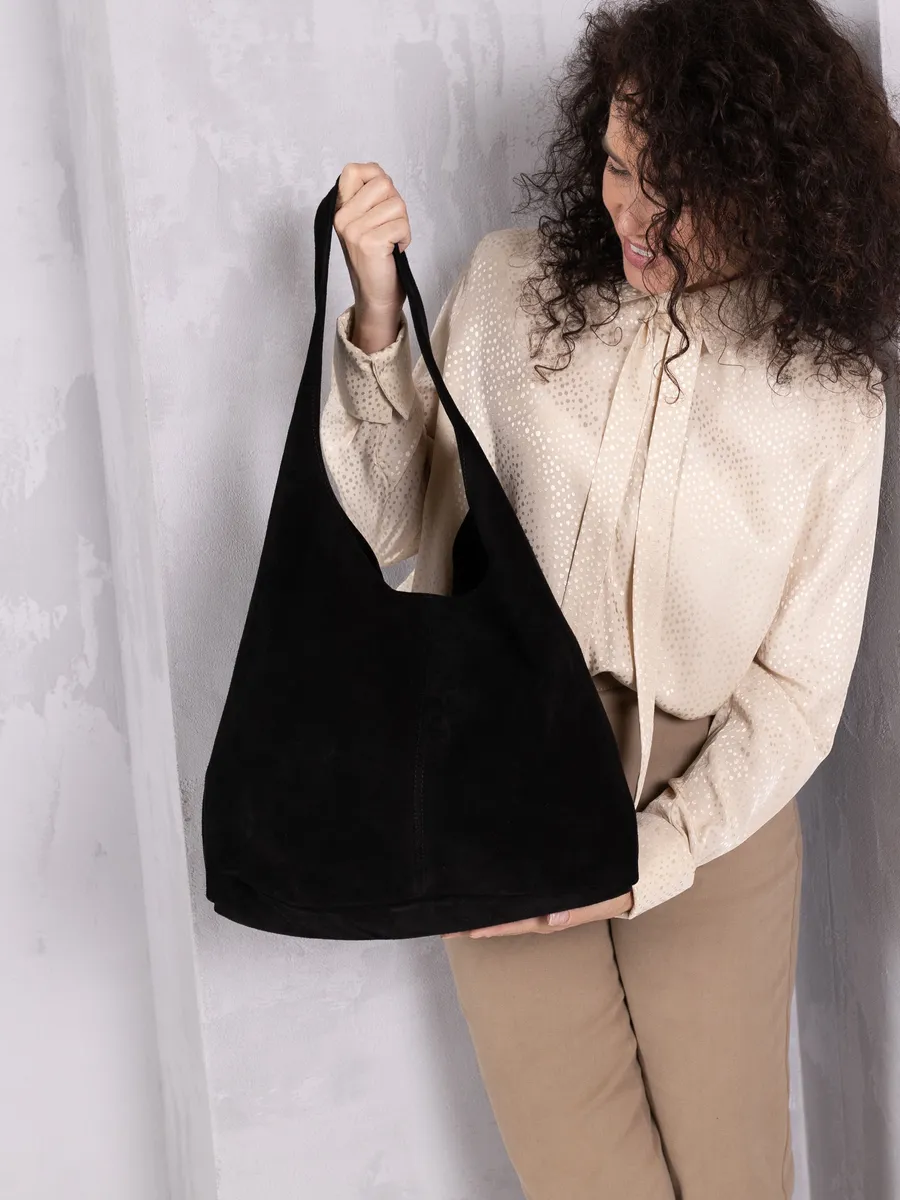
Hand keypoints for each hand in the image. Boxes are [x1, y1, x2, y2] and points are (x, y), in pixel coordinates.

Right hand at [334, 161, 410, 318]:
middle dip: (395, 202)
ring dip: (402, 223)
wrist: (375, 295)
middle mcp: (342, 217)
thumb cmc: (376, 258)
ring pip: (396, 203)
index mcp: (340, 209)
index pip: (354, 169)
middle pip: (383, 182)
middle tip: (389, 225)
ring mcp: (353, 230)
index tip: (381, 199)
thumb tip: (381, 177)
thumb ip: (369, 198)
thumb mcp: (365, 222)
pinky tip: (394, 250)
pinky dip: (405, 238)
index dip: (375, 176)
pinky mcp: (369, 243)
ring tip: (391, 240)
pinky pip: (401, 225)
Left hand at [440, 890, 633, 938]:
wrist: (626, 880)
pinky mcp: (541, 893)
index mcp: (552, 916)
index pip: (516, 923)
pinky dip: (497, 899)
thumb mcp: (602, 899)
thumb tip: (553, 919)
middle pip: (504, 920)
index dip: (492, 926)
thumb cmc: (612, 890)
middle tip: (446, 925)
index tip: (468, 929)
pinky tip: (480, 896)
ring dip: (482, 913)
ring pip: (506, 911)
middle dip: (476, 924)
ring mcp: (540, 904)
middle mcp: (541, 913)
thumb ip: (579, 910)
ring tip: (454, 913)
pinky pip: (516, 899)